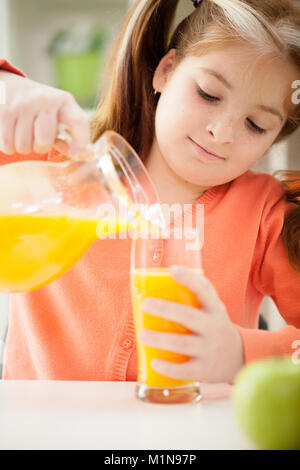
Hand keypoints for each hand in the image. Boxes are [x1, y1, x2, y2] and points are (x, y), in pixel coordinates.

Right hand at [0, 70, 89, 155]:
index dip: (80, 142)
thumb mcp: (57, 113)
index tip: (74, 153)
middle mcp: (45, 100)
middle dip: (39, 148)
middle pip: (44, 143)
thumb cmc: (38, 108)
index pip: (79, 122)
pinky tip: (10, 134)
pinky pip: (7, 144)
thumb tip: (75, 154)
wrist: (8, 86)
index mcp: (64, 101)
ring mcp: (23, 104)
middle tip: (36, 139)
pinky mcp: (5, 110)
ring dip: (22, 147)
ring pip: (23, 146)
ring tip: (22, 134)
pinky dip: (8, 146)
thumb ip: (67, 133)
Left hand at [140, 265, 244, 383]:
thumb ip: (193, 297)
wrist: (239, 357)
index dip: (190, 279)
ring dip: (160, 339)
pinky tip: (154, 362)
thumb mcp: (212, 310)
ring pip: (183, 344)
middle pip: (189, 316)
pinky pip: (185, 370)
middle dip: (166, 309)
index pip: (204, 290)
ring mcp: (210, 350)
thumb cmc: (214, 327)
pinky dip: (168, 368)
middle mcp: (213, 328)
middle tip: (146, 303)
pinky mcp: (205, 370)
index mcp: (214, 309)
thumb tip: (155, 283)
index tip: (173, 270)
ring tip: (142, 334)